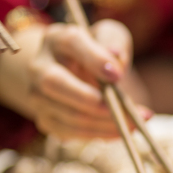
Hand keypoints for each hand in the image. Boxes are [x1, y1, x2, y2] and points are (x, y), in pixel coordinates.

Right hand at [0, 19, 149, 138]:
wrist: (78, 76)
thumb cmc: (97, 54)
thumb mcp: (109, 38)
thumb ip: (114, 41)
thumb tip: (116, 56)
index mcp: (56, 39)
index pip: (71, 43)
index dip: (95, 59)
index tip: (118, 75)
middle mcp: (39, 67)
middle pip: (55, 82)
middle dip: (90, 99)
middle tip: (120, 108)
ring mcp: (38, 96)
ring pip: (68, 114)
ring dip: (104, 122)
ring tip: (134, 124)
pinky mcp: (46, 120)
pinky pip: (71, 132)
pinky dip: (99, 134)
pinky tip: (121, 131)